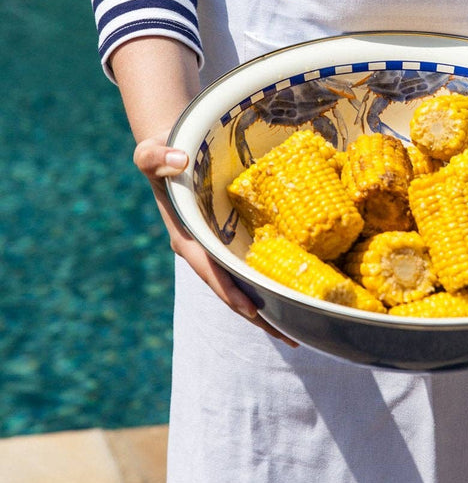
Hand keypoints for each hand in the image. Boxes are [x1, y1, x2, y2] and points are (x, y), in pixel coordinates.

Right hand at [133, 134, 297, 346]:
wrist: (175, 147)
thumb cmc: (161, 152)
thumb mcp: (150, 152)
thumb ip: (158, 157)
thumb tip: (179, 161)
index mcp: (186, 238)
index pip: (209, 271)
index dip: (229, 292)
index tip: (252, 310)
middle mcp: (205, 249)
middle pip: (232, 289)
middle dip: (259, 314)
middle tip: (292, 336)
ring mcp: (221, 246)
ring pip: (247, 281)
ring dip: (271, 305)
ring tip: (302, 326)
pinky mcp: (234, 237)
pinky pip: (255, 261)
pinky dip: (274, 277)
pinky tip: (300, 290)